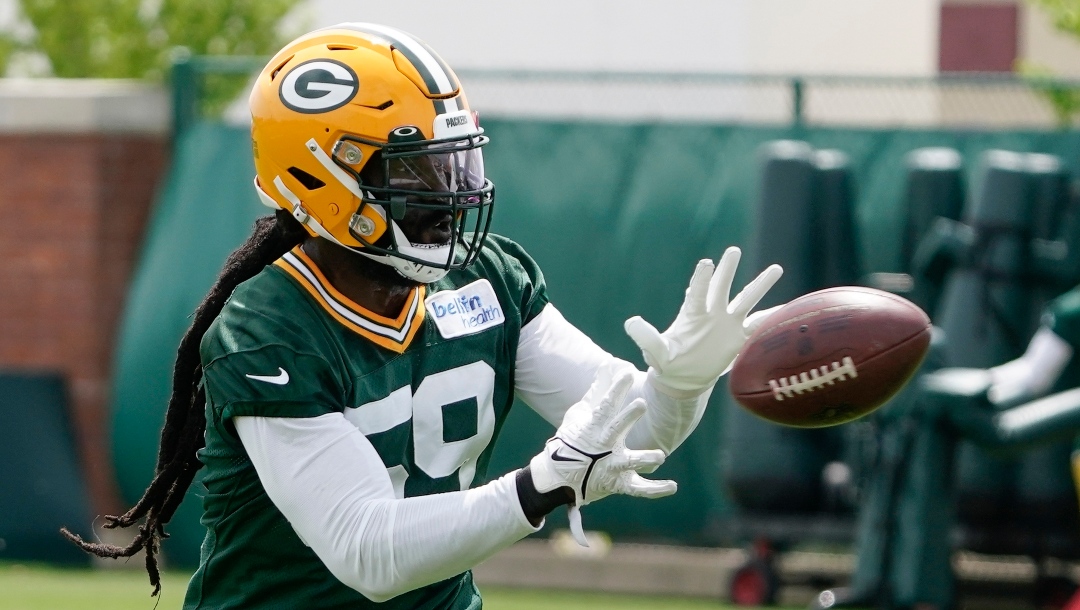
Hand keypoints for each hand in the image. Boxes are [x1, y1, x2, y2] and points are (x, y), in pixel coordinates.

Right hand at [529, 370, 675, 545]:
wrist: (558, 477)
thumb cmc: (570, 441)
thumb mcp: (577, 416)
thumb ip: (595, 394)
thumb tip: (606, 367)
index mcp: (593, 428)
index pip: (606, 405)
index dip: (616, 389)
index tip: (627, 373)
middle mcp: (604, 446)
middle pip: (617, 428)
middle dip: (629, 416)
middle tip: (642, 403)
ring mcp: (611, 466)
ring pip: (629, 462)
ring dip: (644, 458)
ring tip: (661, 455)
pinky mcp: (618, 483)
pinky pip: (638, 489)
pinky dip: (655, 490)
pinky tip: (673, 486)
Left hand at [624, 247, 782, 393]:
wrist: (684, 378)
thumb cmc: (667, 362)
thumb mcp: (655, 350)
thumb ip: (646, 337)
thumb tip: (630, 322)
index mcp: (692, 314)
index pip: (698, 292)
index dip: (702, 278)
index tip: (707, 262)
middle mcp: (712, 313)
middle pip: (722, 287)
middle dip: (728, 269)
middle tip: (734, 250)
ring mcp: (727, 324)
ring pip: (746, 300)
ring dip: (760, 285)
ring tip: (776, 268)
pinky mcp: (739, 338)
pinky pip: (759, 326)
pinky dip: (773, 319)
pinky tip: (789, 310)